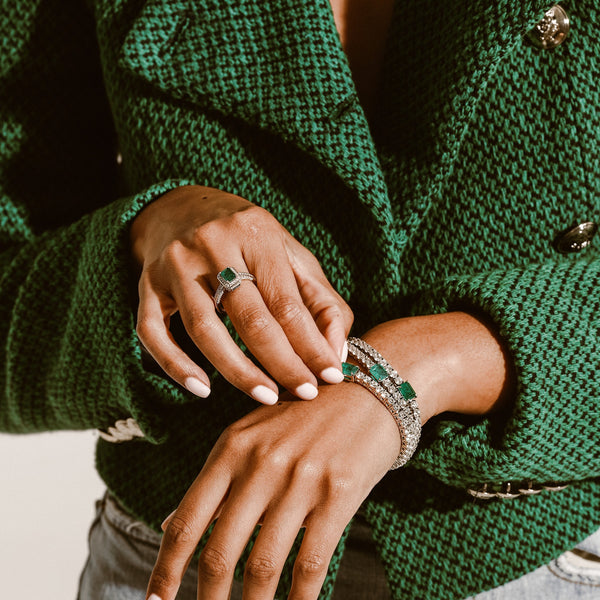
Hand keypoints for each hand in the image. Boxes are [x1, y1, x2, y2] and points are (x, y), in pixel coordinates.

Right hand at [130, 185, 352, 403]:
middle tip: (305, 393)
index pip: (287, 303)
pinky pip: (154, 332)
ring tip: (266, 396)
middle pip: (250, 318)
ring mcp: (174, 264)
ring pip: (204, 330)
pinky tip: (201, 390)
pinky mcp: (147, 284)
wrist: (182, 208)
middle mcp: (212, 244)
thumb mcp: (290, 254)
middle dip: (283, 364)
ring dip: (238, 372)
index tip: (330, 377)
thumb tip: (336, 352)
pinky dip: (176, 366)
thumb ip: (321, 300)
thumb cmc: (247, 240)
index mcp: (256, 234)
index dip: (310, 345)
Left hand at [146, 384, 400, 599]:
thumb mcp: (250, 436)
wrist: (368, 393)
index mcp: (231, 449)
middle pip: (220, 552)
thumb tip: (171, 523)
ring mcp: (300, 479)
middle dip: (208, 599)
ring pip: (263, 566)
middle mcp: (261, 464)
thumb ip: (215, 482)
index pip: (186, 522)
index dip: (165, 572)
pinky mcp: (338, 493)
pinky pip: (311, 562)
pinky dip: (299, 598)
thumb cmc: (304, 418)